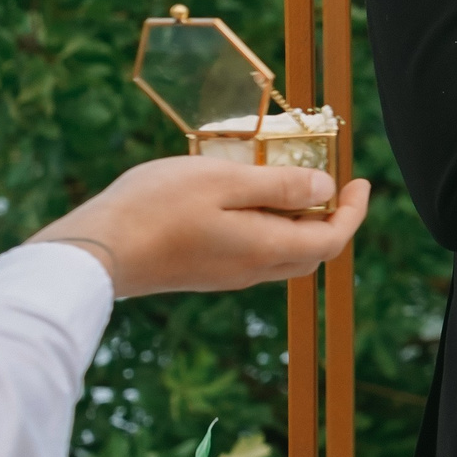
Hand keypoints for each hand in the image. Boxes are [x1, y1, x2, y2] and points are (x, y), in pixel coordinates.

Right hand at [30, 156, 371, 298]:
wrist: (96, 251)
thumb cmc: (158, 208)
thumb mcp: (227, 181)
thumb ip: (281, 186)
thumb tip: (326, 191)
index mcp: (267, 248)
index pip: (332, 239)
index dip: (354, 212)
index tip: (360, 183)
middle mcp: (252, 270)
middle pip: (312, 251)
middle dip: (330, 219)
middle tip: (330, 183)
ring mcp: (225, 276)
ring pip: (281, 254)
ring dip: (296, 223)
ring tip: (287, 184)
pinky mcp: (202, 273)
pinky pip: (252, 254)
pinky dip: (266, 228)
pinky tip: (244, 201)